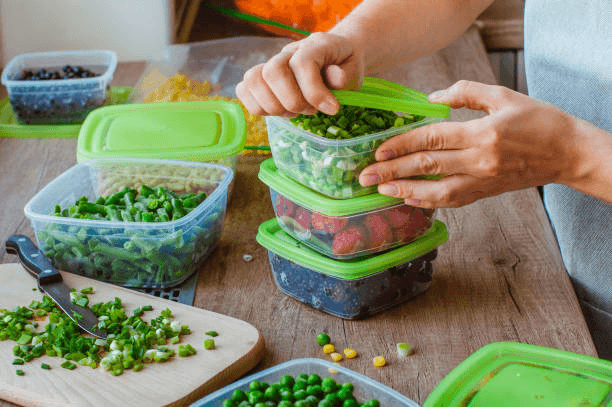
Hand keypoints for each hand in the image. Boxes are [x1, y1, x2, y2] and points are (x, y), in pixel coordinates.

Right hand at [236, 32, 364, 116]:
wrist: (336, 57)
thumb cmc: (344, 67)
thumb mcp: (353, 71)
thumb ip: (345, 76)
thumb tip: (336, 80)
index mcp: (314, 45)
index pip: (302, 64)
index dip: (314, 92)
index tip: (332, 109)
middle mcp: (288, 52)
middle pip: (272, 72)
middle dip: (292, 101)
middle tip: (310, 110)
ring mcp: (271, 64)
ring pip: (253, 81)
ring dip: (274, 106)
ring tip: (294, 112)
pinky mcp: (260, 79)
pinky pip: (244, 90)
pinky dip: (258, 107)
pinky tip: (280, 111)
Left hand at [358, 80, 581, 207]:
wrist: (568, 152)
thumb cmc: (538, 120)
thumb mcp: (503, 96)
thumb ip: (465, 93)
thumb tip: (430, 99)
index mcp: (483, 134)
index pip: (433, 139)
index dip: (402, 145)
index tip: (378, 151)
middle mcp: (480, 161)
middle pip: (428, 166)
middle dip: (393, 171)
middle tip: (365, 176)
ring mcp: (482, 181)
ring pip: (437, 191)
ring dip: (405, 191)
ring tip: (380, 191)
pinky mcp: (485, 193)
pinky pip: (451, 201)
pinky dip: (427, 201)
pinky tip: (408, 199)